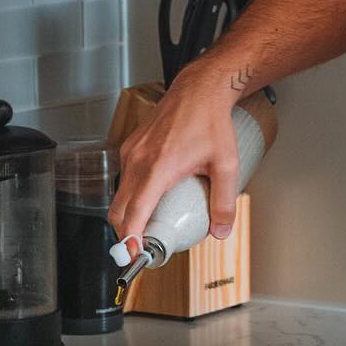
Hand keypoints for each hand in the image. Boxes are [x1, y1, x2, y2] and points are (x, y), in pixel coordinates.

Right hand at [107, 63, 240, 252]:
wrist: (199, 90)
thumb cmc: (210, 121)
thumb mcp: (226, 165)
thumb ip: (224, 202)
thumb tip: (221, 231)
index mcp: (158, 169)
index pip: (133, 214)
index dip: (130, 240)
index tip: (134, 255)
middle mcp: (138, 161)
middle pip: (118, 210)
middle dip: (125, 234)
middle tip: (142, 249)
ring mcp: (131, 152)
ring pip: (119, 195)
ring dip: (127, 215)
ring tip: (147, 228)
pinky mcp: (131, 146)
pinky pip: (124, 178)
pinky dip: (131, 196)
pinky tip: (150, 200)